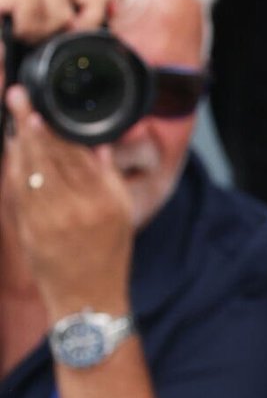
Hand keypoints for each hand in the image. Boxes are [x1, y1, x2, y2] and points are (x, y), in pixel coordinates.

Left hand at [1, 86, 132, 320]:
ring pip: (28, 172)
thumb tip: (97, 145)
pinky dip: (14, 168)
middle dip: (29, 125)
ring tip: (13, 118)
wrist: (88, 298)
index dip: (53, 129)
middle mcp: (72, 207)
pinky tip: (12, 151)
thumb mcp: (122, 212)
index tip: (40, 108)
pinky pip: (18, 193)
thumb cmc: (109, 254)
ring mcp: (47, 220)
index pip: (73, 155)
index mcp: (99, 200)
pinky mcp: (29, 231)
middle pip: (46, 157)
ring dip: (18, 142)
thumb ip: (109, 176)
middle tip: (17, 98)